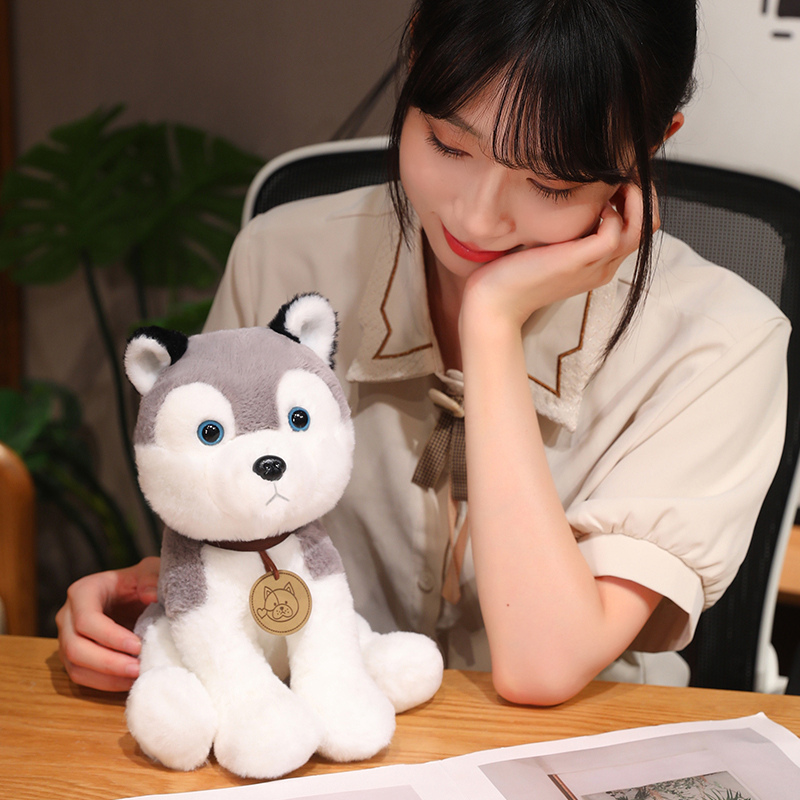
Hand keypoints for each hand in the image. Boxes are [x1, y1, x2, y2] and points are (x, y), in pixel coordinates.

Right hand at [55, 557, 159, 691]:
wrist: (135, 594)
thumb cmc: (140, 581)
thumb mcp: (150, 571)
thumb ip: (151, 578)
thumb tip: (150, 596)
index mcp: (83, 592)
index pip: (86, 619)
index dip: (110, 636)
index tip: (137, 645)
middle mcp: (67, 616)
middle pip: (75, 647)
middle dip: (108, 662)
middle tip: (138, 668)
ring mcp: (67, 638)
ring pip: (75, 667)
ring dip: (106, 678)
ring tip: (136, 677)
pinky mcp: (74, 657)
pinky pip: (82, 677)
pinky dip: (105, 683)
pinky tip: (129, 682)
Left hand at [461, 183, 649, 331]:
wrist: (494, 302)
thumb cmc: (511, 273)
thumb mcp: (546, 246)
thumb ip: (563, 229)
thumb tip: (566, 199)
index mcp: (597, 265)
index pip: (637, 228)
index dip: (633, 198)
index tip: (612, 180)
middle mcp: (603, 267)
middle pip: (647, 226)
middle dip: (640, 192)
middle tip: (617, 175)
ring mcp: (595, 267)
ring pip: (640, 228)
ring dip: (632, 197)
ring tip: (610, 184)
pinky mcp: (580, 261)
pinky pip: (615, 232)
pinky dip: (610, 211)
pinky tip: (590, 206)